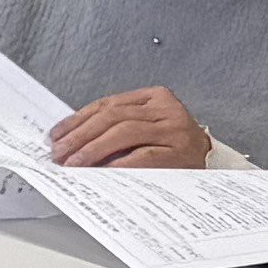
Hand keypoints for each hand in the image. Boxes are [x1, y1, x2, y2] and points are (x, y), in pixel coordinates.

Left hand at [52, 85, 214, 170]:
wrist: (212, 163)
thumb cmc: (171, 147)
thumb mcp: (145, 127)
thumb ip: (114, 126)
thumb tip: (67, 140)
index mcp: (155, 97)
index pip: (106, 105)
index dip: (76, 120)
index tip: (55, 136)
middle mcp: (167, 109)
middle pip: (112, 117)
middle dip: (80, 136)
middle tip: (59, 153)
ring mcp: (175, 129)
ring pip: (124, 132)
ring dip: (92, 149)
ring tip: (73, 163)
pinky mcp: (181, 152)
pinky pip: (143, 156)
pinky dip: (118, 163)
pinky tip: (100, 170)